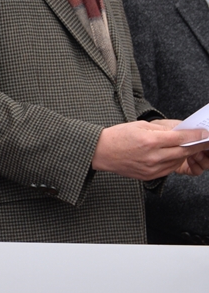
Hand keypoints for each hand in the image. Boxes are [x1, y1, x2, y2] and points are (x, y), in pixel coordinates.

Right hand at [91, 120, 208, 180]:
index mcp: (149, 140)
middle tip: (203, 140)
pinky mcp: (150, 176)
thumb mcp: (139, 125)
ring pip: (178, 162)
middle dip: (195, 145)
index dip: (195, 135)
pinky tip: (170, 155)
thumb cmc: (118, 136)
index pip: (180, 138)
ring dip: (184, 154)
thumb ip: (162, 128)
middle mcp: (152, 156)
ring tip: (184, 147)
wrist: (101, 152)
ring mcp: (152, 168)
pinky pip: (169, 169)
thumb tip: (181, 129)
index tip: (205, 133)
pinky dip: (173, 162)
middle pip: (183, 152)